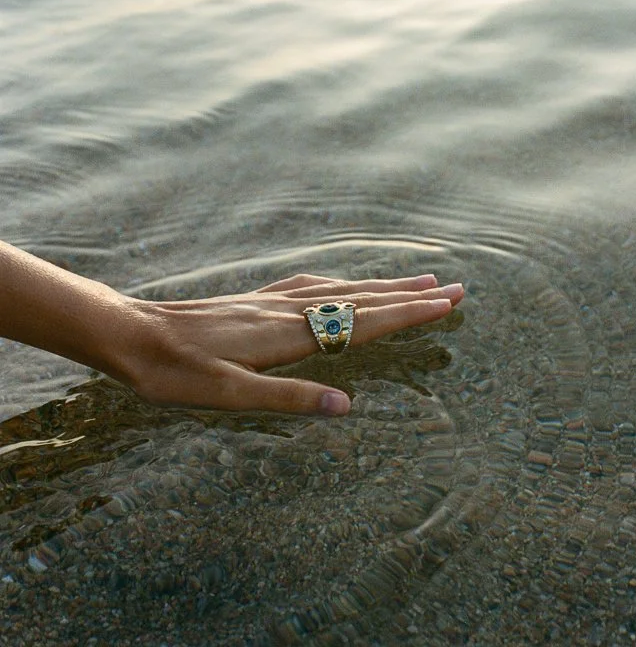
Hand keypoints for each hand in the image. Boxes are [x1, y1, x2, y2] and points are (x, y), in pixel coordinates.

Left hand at [125, 273, 463, 415]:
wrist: (132, 334)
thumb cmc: (176, 372)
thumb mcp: (228, 396)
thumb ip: (289, 397)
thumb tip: (346, 405)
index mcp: (287, 334)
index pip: (361, 321)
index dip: (406, 313)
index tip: (446, 302)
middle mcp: (286, 310)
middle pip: (360, 299)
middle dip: (409, 295)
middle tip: (452, 288)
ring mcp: (271, 301)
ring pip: (340, 289)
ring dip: (383, 286)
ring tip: (416, 281)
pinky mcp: (256, 299)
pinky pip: (313, 286)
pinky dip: (343, 283)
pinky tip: (343, 283)